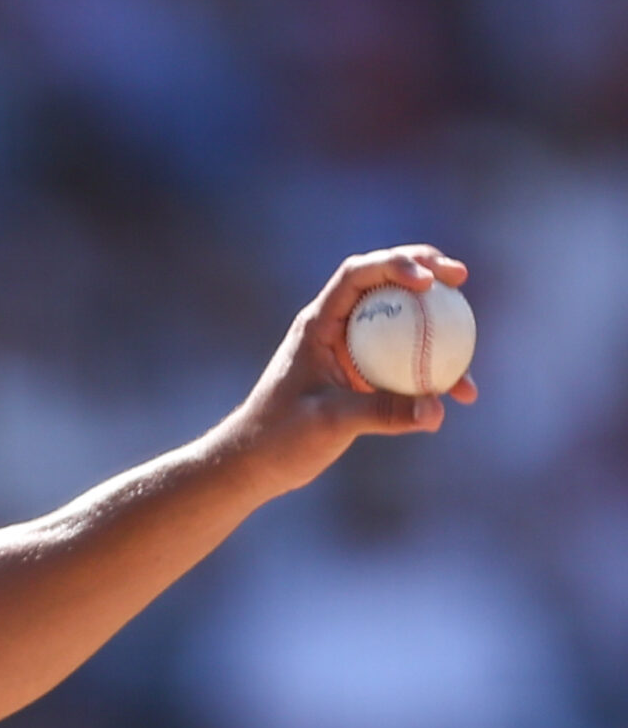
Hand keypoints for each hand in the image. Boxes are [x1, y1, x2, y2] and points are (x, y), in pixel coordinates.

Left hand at [223, 245, 478, 494]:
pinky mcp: (362, 377)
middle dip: (426, 271)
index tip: (429, 280)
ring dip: (437, 324)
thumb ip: (382, 412)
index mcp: (318, 324)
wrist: (256, 463)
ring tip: (472, 337)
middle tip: (461, 277)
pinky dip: (431, 372)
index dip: (394, 265)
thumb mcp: (330, 421)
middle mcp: (336, 329)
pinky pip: (404, 363)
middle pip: (385, 284)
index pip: (357, 275)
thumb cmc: (279, 436)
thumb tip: (436, 411)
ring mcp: (352, 351)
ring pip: (401, 323)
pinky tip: (459, 395)